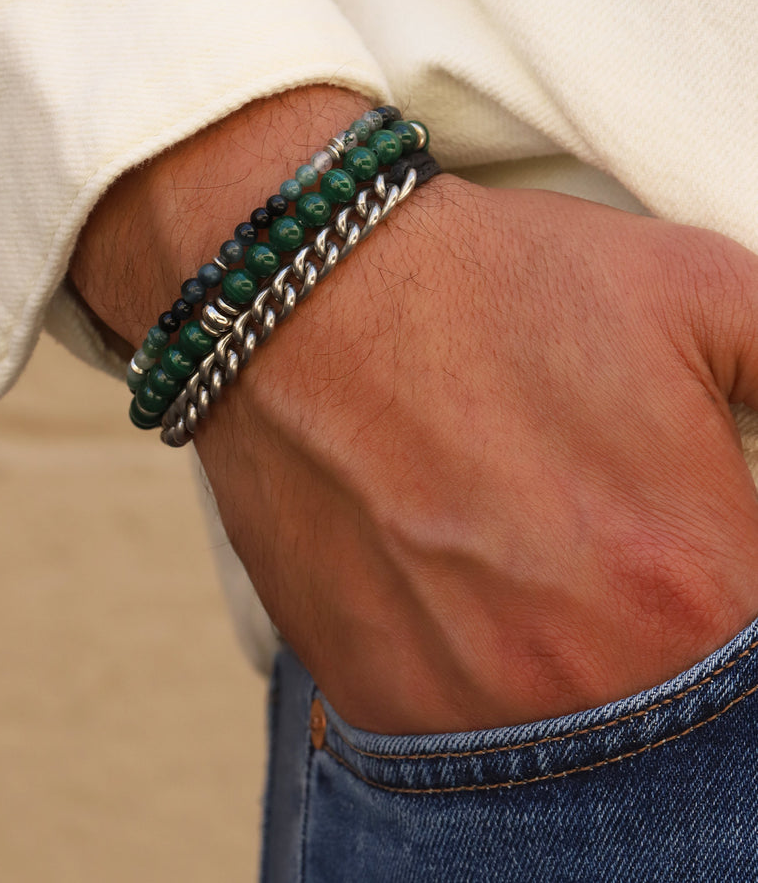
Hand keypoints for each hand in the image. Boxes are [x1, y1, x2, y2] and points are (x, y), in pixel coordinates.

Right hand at [72, 90, 757, 733]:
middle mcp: (590, 680)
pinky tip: (459, 579)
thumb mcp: (706, 289)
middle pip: (679, 709)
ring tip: (523, 547)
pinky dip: (479, 671)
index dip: (726, 574)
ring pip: (569, 735)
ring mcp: (471, 710)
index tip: (685, 535)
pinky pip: (464, 735)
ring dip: (567, 654)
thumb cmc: (495, 283)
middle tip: (599, 535)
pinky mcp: (382, 702)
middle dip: (656, 623)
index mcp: (700, 585)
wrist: (303, 294)